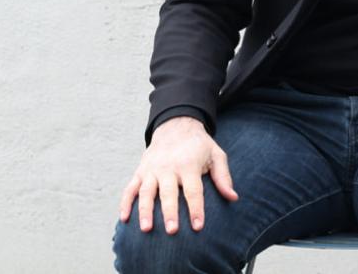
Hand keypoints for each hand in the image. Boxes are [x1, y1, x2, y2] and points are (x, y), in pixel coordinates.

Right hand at [118, 116, 237, 233]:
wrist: (176, 125)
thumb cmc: (199, 145)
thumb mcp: (216, 155)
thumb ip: (223, 177)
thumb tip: (233, 197)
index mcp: (189, 165)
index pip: (193, 190)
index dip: (196, 209)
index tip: (198, 227)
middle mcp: (168, 168)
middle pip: (168, 193)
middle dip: (170, 212)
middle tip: (172, 231)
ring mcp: (152, 169)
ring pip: (146, 192)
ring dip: (144, 211)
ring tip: (146, 229)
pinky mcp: (140, 171)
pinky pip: (130, 188)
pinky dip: (125, 203)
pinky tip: (124, 219)